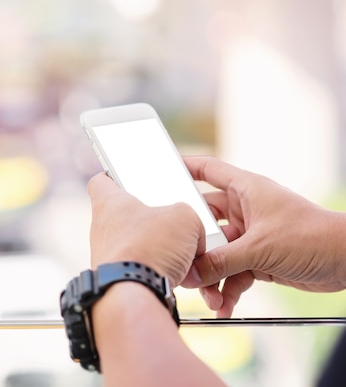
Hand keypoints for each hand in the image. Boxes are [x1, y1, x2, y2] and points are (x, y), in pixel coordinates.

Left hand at [87, 172, 205, 286]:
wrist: (135, 293)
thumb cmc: (150, 247)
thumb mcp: (184, 218)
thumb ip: (188, 217)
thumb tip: (191, 235)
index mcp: (109, 203)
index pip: (102, 181)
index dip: (115, 176)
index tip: (126, 177)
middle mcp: (102, 230)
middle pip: (128, 217)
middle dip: (154, 221)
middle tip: (177, 223)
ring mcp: (107, 257)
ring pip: (139, 247)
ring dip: (161, 251)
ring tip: (185, 256)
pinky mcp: (117, 279)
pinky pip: (142, 271)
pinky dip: (159, 273)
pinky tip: (178, 277)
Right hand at [182, 156, 345, 316]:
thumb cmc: (311, 236)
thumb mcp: (259, 248)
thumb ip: (221, 262)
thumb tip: (191, 274)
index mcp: (245, 190)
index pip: (208, 170)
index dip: (185, 168)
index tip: (161, 170)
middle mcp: (245, 210)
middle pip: (206, 223)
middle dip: (194, 246)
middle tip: (180, 261)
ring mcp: (250, 236)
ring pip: (218, 254)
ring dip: (212, 276)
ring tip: (208, 296)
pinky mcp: (258, 259)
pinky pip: (233, 272)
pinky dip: (227, 289)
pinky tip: (224, 305)